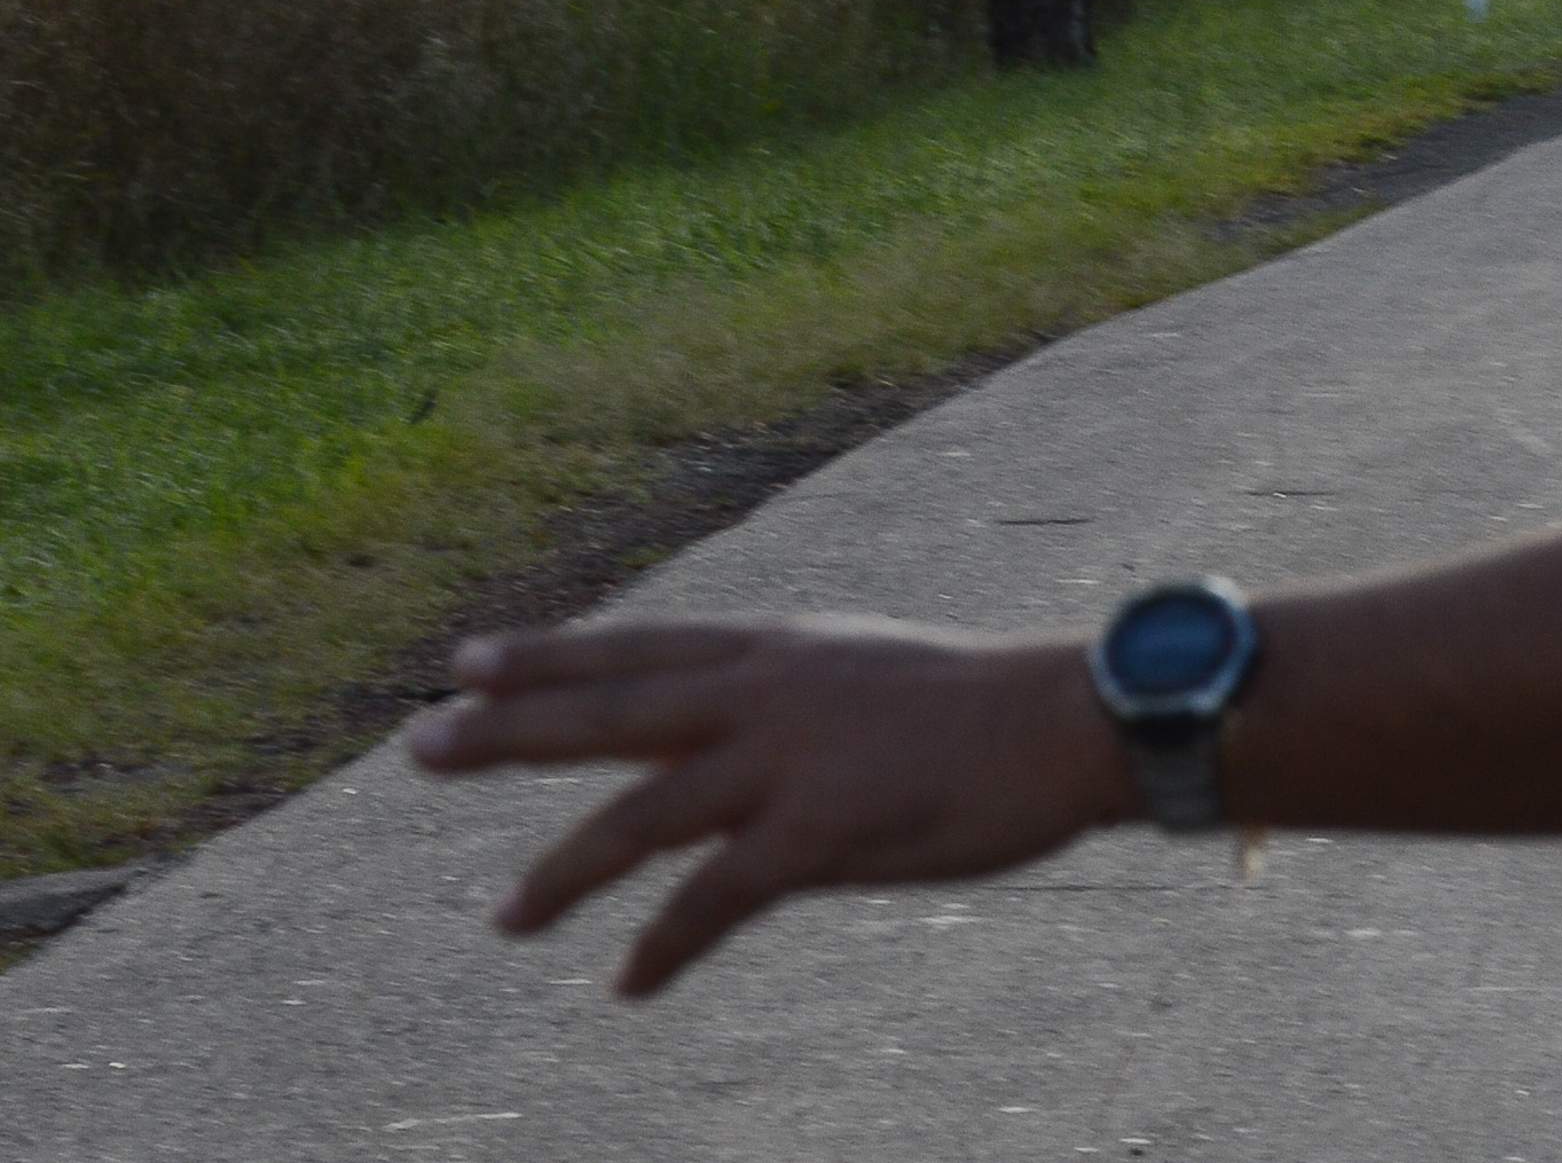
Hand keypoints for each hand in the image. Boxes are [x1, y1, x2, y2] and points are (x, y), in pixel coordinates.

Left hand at [409, 617, 1127, 996]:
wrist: (1074, 721)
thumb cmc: (994, 704)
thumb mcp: (876, 671)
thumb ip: (803, 698)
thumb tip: (752, 734)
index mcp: (782, 649)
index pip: (638, 645)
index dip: (548, 653)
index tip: (466, 661)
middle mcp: (767, 694)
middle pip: (606, 710)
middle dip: (506, 731)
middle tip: (419, 746)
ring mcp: (787, 761)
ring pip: (638, 817)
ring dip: (561, 874)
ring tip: (505, 921)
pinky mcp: (818, 832)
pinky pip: (712, 901)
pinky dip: (664, 946)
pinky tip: (629, 984)